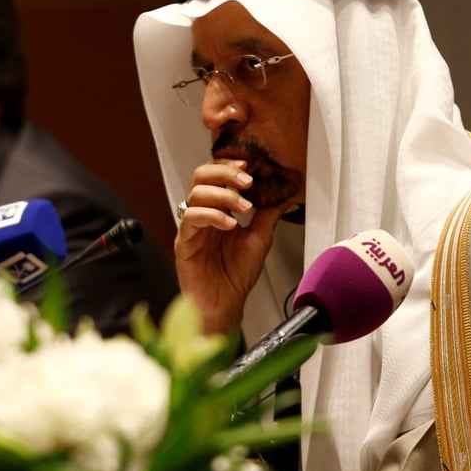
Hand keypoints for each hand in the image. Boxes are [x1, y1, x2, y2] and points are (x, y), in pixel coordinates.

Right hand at [174, 159, 289, 333]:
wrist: (225, 305)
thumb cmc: (236, 275)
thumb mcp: (260, 238)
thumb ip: (269, 214)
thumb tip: (287, 192)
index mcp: (217, 210)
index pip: (216, 176)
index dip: (230, 166)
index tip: (251, 164)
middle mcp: (201, 214)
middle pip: (201, 177)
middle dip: (225, 173)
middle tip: (247, 180)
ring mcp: (191, 228)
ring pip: (195, 194)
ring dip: (223, 195)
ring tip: (244, 208)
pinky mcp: (184, 242)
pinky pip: (191, 219)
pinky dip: (212, 216)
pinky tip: (230, 225)